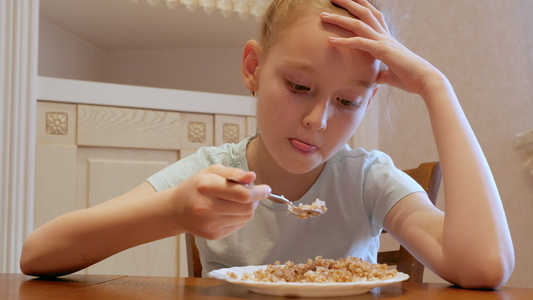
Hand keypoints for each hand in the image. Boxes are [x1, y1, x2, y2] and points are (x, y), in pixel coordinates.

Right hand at [171, 164, 270, 239]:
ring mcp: (209, 223)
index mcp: (206, 186)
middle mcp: (206, 207)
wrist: (176, 209)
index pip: (242, 194)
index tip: (266, 188)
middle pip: (247, 207)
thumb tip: (252, 177)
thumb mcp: (212, 171)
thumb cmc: (197, 186)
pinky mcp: (213, 235)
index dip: (259, 192)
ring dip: (248, 208)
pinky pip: (238, 225)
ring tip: (237, 200)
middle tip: (253, 193)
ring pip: (245, 217)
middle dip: (255, 199)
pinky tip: (228, 210)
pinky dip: (239, 216)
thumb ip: (234, 173)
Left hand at [321, 0, 442, 96]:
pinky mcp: (382, 51)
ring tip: (323, 16)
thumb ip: (380, 73)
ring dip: (339, 19)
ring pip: (358, 24)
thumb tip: (375, 77)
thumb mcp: (389, 75)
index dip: (361, 5)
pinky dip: (344, 42)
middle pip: (364, 12)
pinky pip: (360, 43)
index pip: (373, 16)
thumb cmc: (409, 78)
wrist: (425, 81)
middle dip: (348, 3)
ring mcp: (383, 41)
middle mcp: (384, 36)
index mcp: (386, 39)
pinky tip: (330, 41)